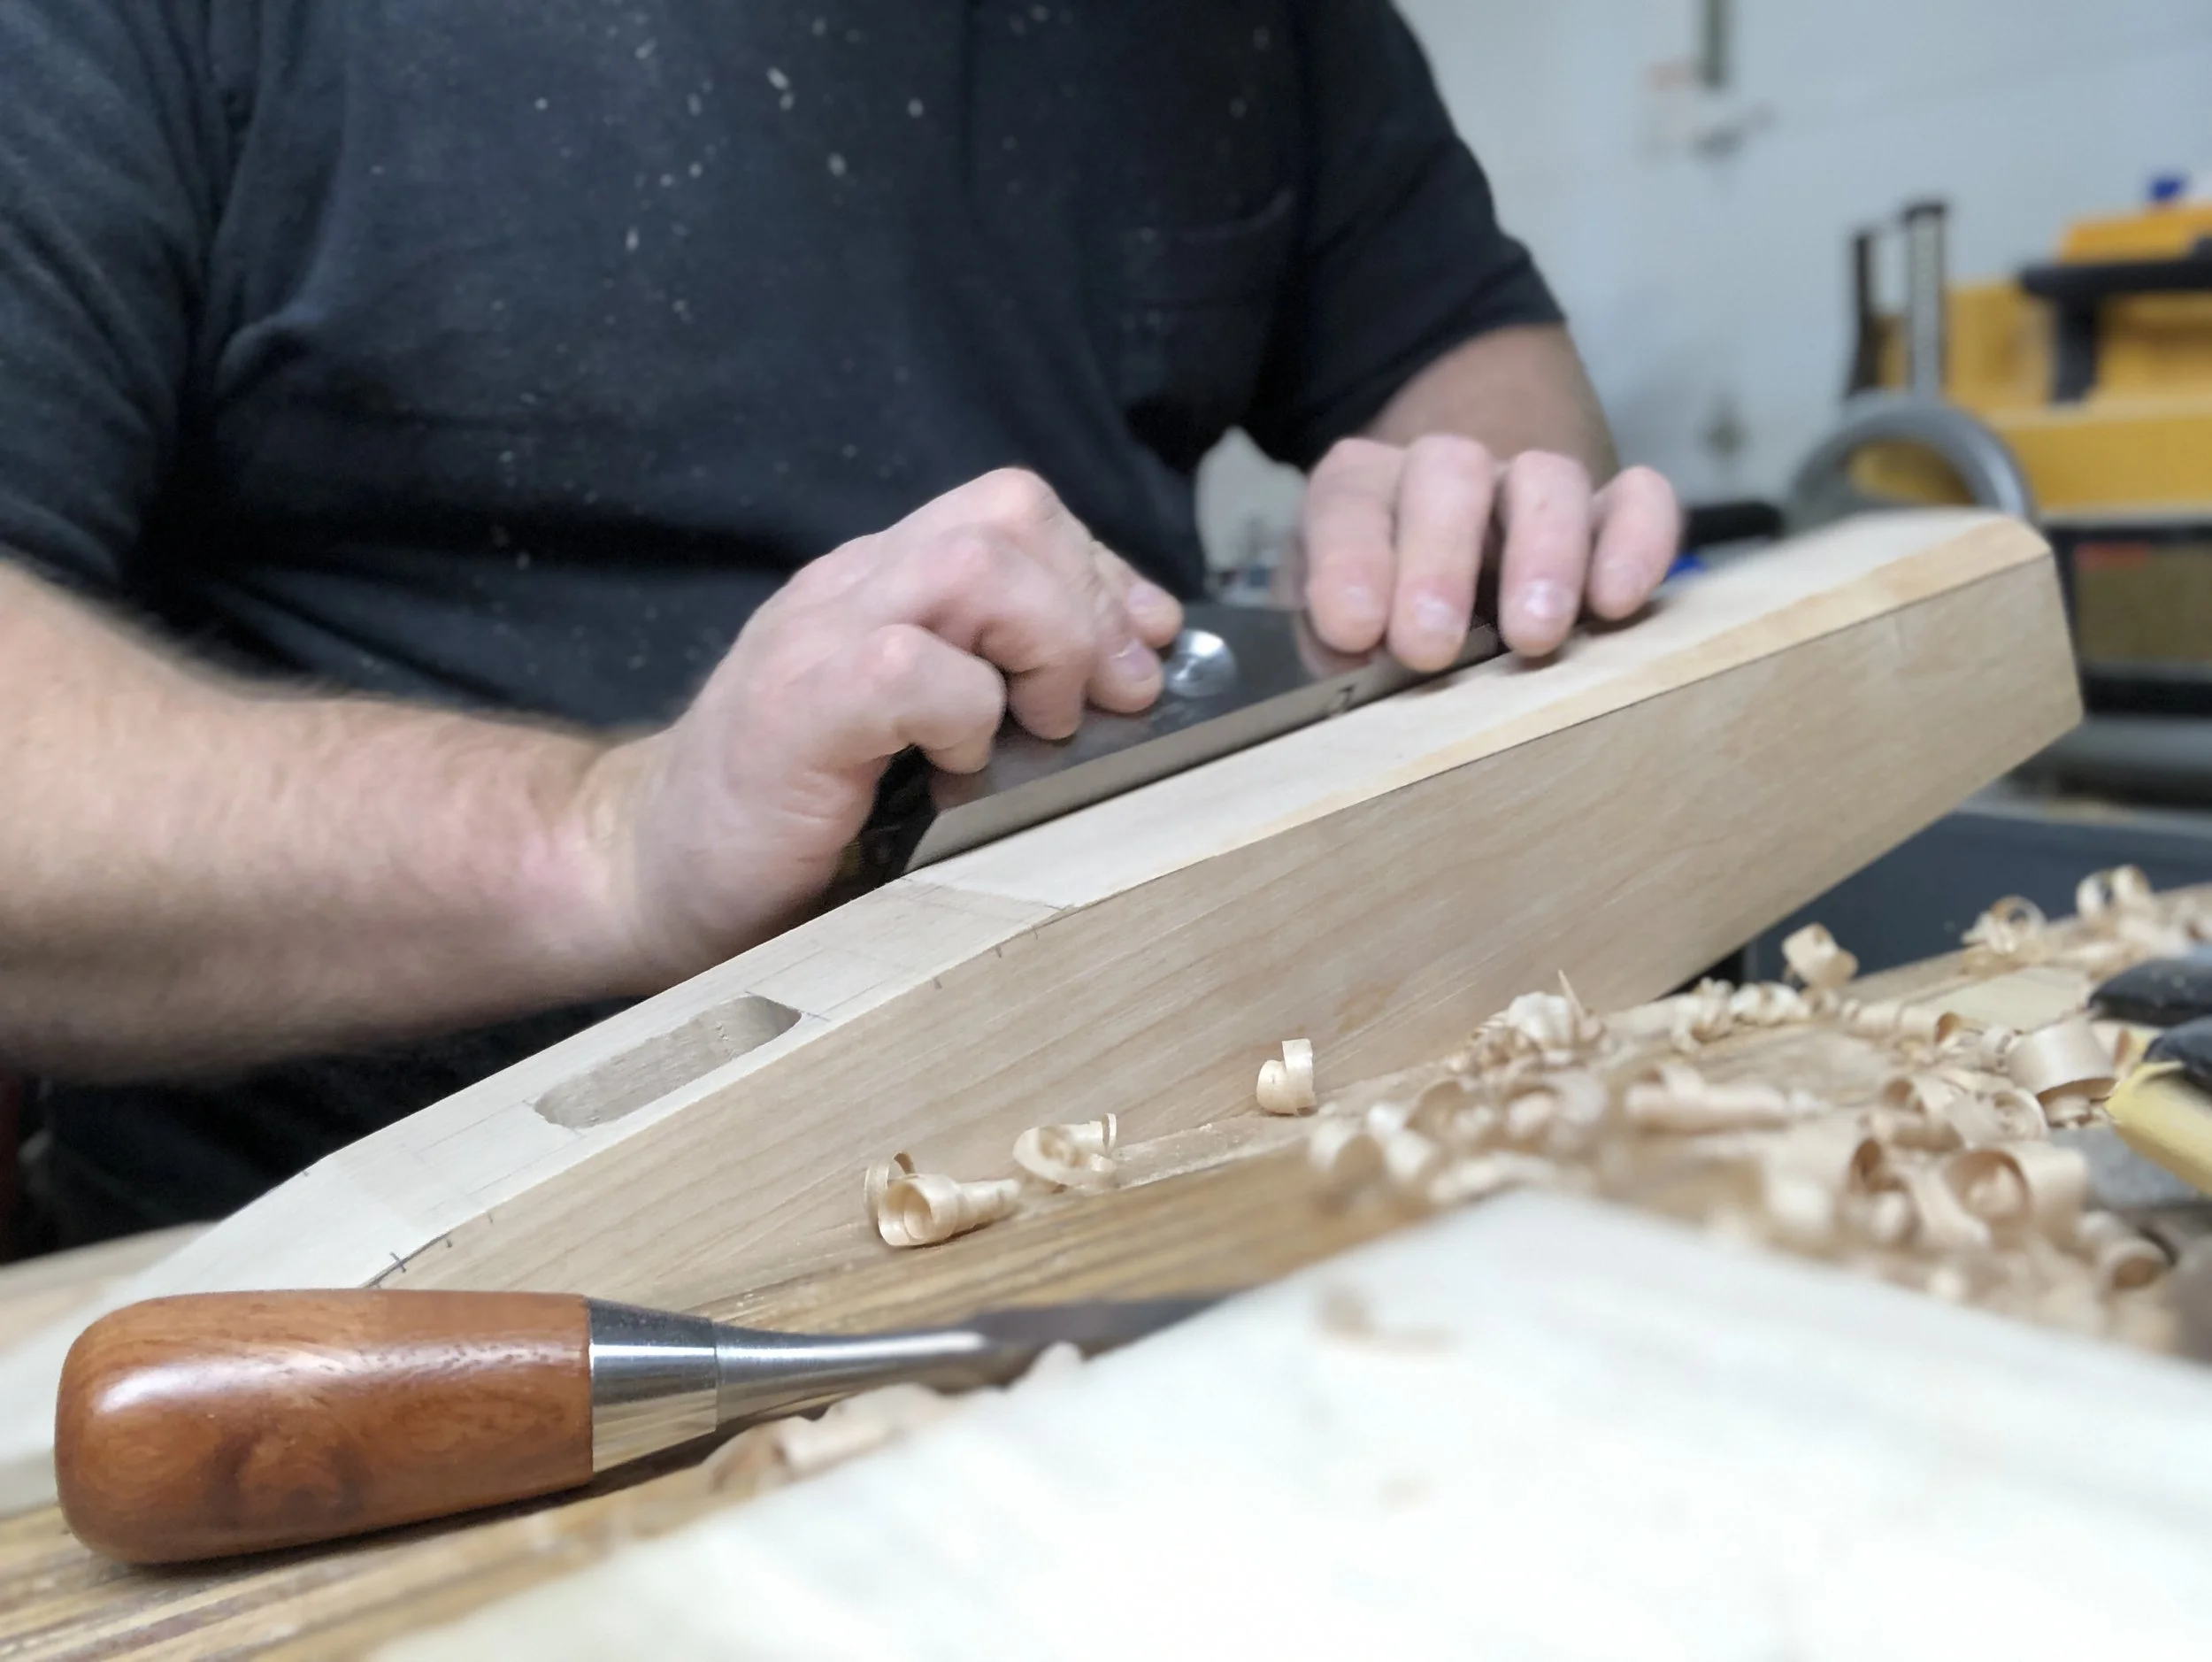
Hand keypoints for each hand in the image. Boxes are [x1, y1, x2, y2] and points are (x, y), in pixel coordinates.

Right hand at [578, 469, 1183, 978]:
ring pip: (977, 565)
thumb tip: (1127, 683)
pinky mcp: (797, 706)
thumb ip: (991, 689)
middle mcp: (850, 589)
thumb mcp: (908, 737)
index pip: (1017, 513)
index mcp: (881, 586)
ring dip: (1045, 646)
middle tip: (1107, 699)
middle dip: (1089, 603)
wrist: (638, 871)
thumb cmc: (787, 823)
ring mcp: (817, 638)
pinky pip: (914, 665)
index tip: (1142, 649)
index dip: (1101, 571)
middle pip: (1011, 511)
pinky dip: (966, 714)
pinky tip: (958, 769)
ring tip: (1041, 728)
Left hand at [1297, 437, 1680, 667]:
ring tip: (1534, 637)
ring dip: (1543, 555)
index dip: (1350, 559)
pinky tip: (1619, 604)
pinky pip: (1638, 500)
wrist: (1445, 599)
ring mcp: (1532, 491)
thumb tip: (1356, 659)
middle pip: (1450, 473)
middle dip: (1439, 560)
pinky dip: (1637, 541)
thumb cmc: (1378, 625)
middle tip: (1430, 646)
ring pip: (1548, 480)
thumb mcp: (1334, 635)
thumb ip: (1334, 643)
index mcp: (1363, 491)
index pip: (1349, 500)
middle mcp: (1448, 475)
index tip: (1354, 629)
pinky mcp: (1608, 517)